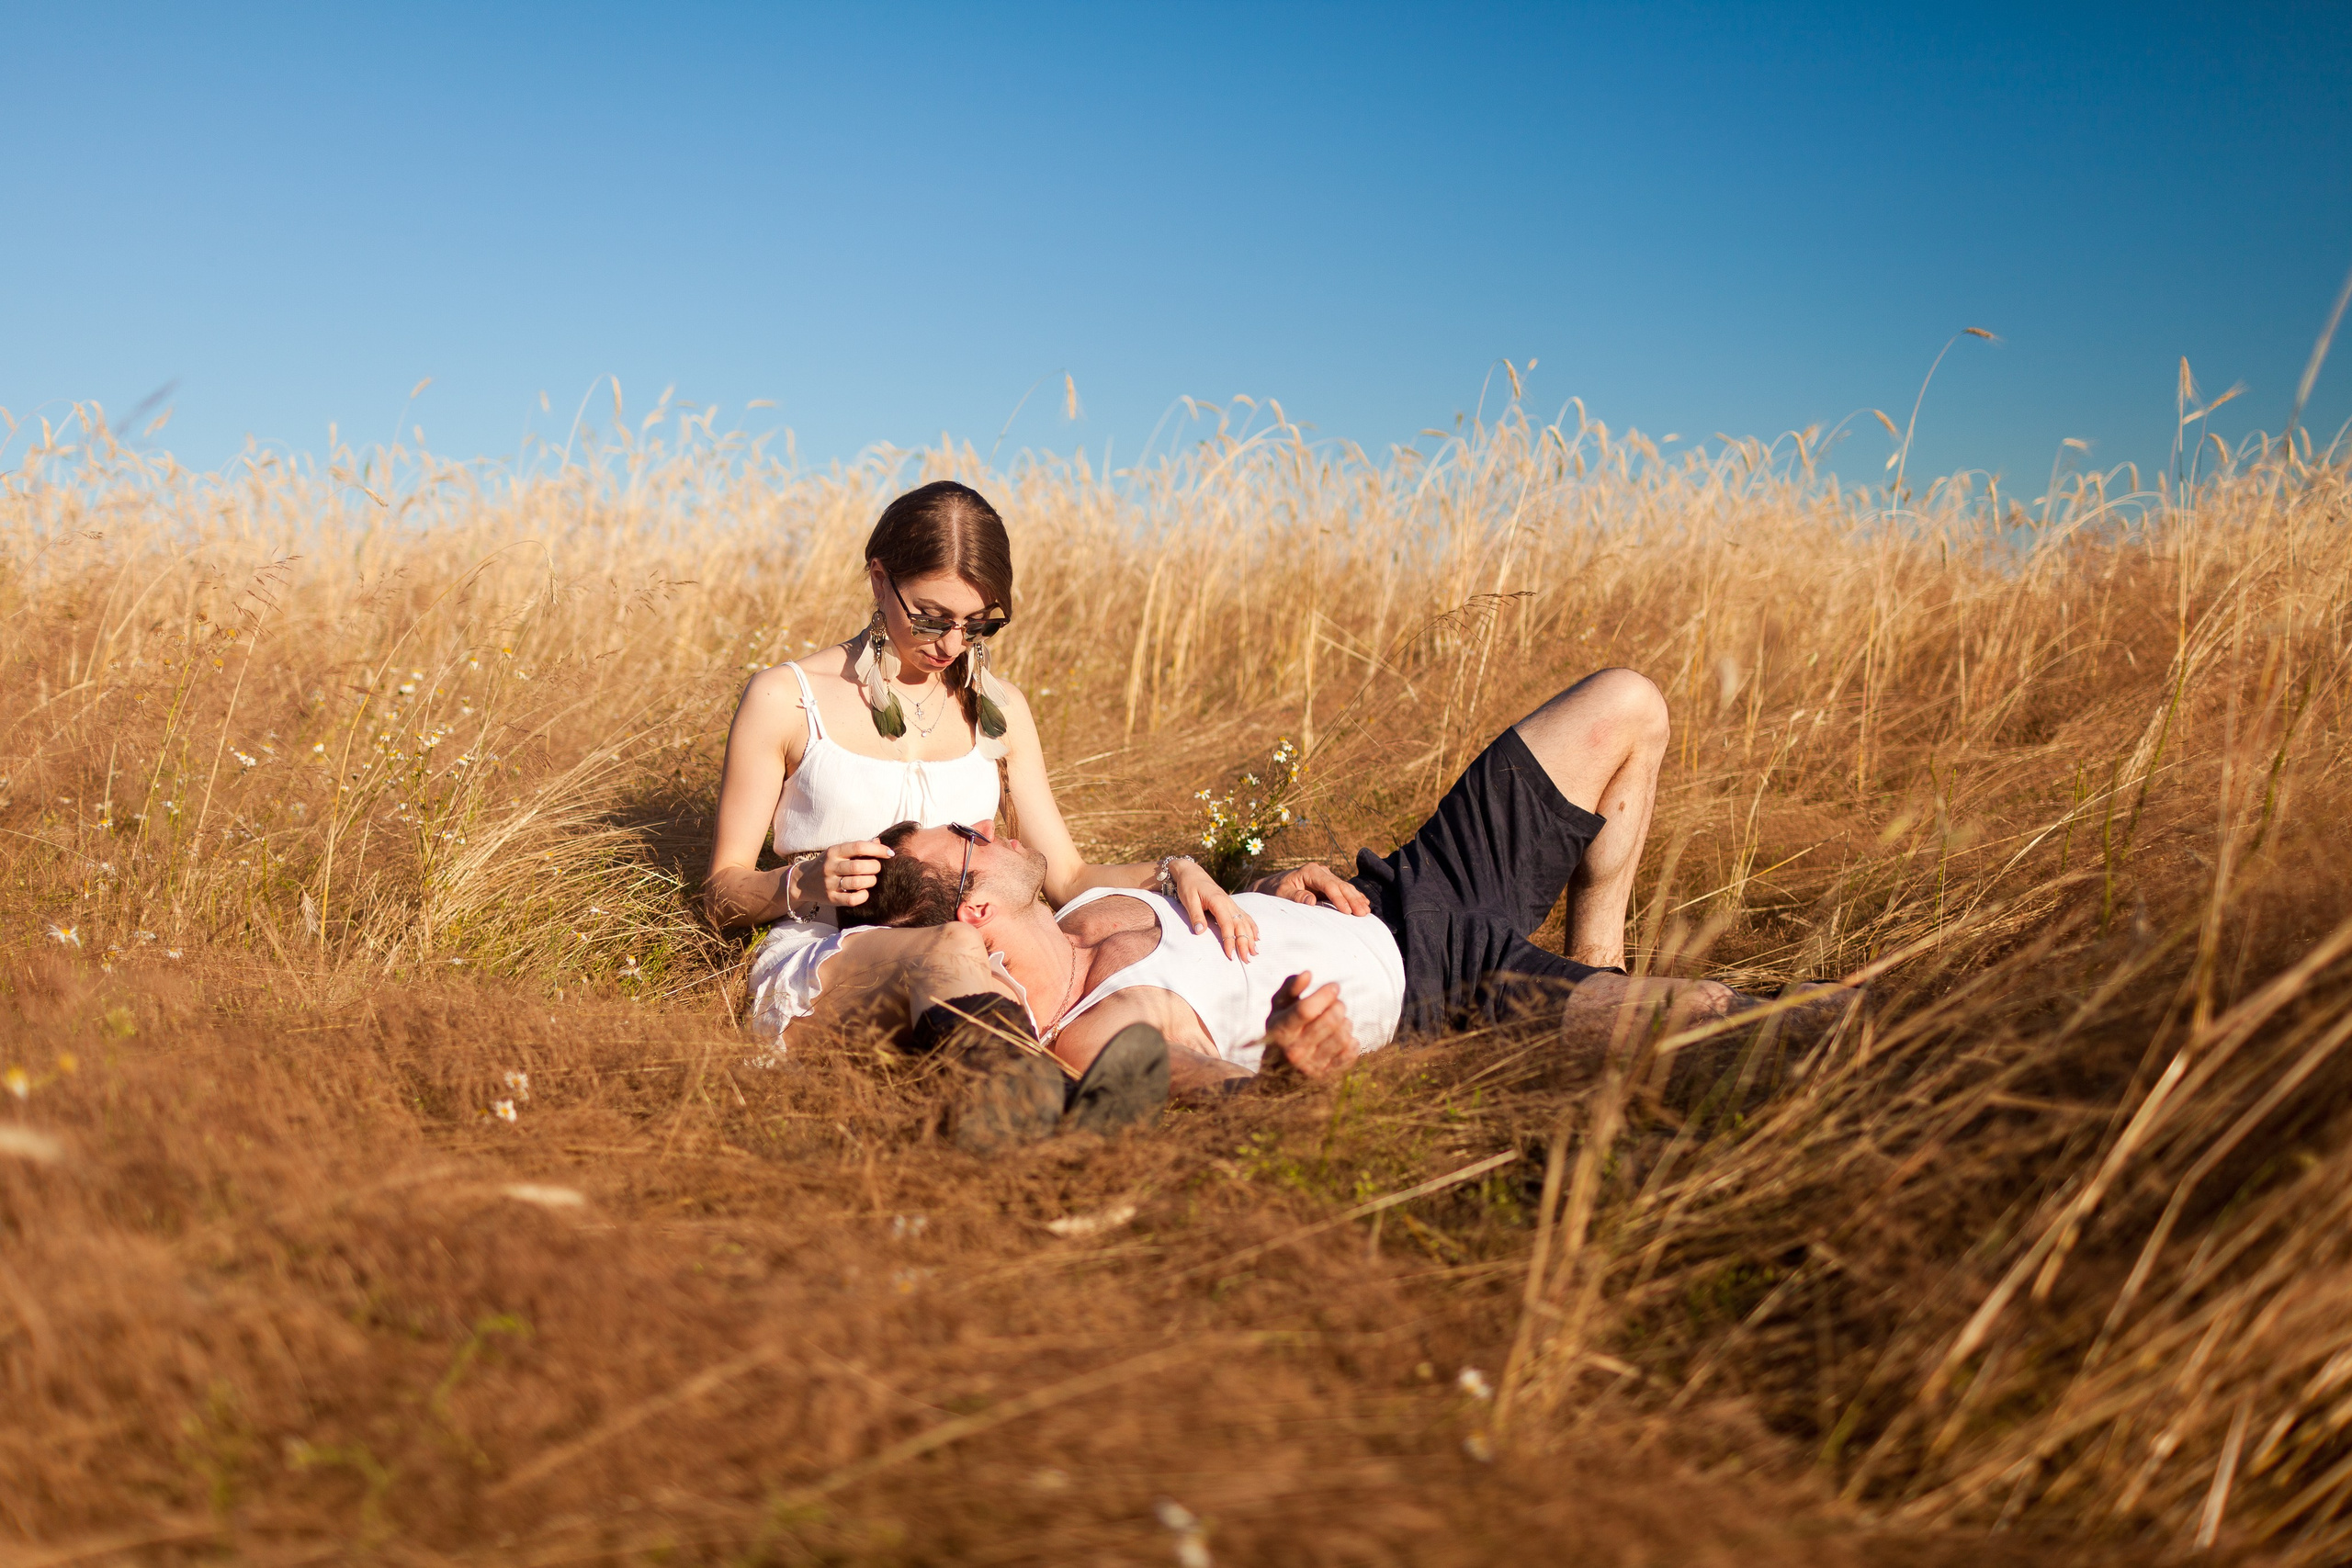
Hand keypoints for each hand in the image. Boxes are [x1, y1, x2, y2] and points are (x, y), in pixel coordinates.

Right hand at [804, 838, 892, 908]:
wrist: (802, 881)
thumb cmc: (828, 864)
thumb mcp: (839, 852)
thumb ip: (858, 847)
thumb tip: (880, 843)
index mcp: (834, 851)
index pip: (859, 847)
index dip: (878, 850)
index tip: (890, 853)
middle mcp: (830, 866)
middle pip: (859, 866)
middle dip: (875, 867)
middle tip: (877, 869)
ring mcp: (829, 883)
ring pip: (857, 882)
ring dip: (871, 881)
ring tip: (871, 880)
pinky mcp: (830, 898)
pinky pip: (852, 899)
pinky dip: (863, 896)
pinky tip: (864, 892)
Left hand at [1169, 857, 1259, 961]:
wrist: (1192, 873)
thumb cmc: (1189, 886)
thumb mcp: (1188, 899)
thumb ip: (1195, 915)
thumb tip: (1199, 932)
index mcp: (1218, 901)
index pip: (1227, 924)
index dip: (1230, 940)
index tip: (1230, 955)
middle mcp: (1228, 903)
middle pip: (1240, 925)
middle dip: (1244, 943)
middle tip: (1246, 959)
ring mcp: (1231, 903)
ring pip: (1245, 922)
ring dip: (1251, 938)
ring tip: (1255, 952)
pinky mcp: (1231, 904)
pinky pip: (1245, 916)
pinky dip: (1252, 927)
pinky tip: (1257, 937)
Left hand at [1253, 861, 1369, 915]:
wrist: (1272, 885)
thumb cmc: (1276, 890)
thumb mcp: (1282, 893)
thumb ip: (1296, 896)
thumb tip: (1312, 901)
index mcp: (1310, 871)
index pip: (1329, 885)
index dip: (1339, 898)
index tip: (1347, 912)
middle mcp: (1320, 871)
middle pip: (1340, 885)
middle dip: (1353, 899)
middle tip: (1362, 913)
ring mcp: (1325, 876)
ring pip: (1345, 887)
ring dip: (1356, 899)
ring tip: (1366, 911)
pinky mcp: (1328, 883)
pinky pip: (1344, 890)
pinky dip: (1354, 896)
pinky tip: (1364, 903)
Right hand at [1256, 971, 1356, 1083]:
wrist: (1277, 1074)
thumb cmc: (1282, 1030)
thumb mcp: (1279, 1008)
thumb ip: (1290, 988)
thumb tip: (1308, 973)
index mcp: (1281, 1030)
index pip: (1307, 1009)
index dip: (1325, 994)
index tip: (1334, 986)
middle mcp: (1294, 1050)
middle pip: (1329, 1021)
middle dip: (1339, 1006)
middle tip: (1338, 1004)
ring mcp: (1311, 1066)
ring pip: (1342, 1036)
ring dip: (1346, 1023)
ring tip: (1341, 1021)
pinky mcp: (1326, 1076)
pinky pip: (1349, 1055)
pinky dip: (1352, 1042)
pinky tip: (1345, 1038)